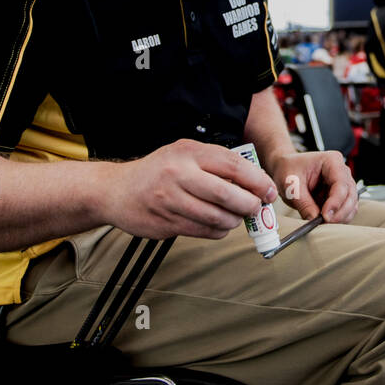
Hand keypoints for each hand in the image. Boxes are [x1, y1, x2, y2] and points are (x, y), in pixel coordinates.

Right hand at [102, 139, 277, 239]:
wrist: (115, 190)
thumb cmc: (158, 171)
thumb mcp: (184, 154)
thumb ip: (216, 163)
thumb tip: (256, 182)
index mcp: (188, 153)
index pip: (233, 166)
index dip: (257, 181)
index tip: (269, 191)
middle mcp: (178, 174)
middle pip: (228, 194)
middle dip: (250, 205)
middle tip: (256, 208)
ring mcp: (170, 200)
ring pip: (217, 217)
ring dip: (234, 221)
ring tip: (236, 217)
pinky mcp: (165, 223)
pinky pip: (203, 231)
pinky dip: (217, 231)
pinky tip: (218, 225)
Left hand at [269, 150, 358, 223]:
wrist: (283, 170)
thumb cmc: (288, 169)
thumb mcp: (291, 185)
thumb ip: (303, 203)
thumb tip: (314, 219)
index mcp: (332, 161)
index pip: (341, 183)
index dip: (336, 202)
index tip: (325, 216)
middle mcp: (341, 172)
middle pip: (350, 195)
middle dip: (340, 212)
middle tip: (325, 222)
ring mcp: (342, 185)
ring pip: (351, 205)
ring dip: (340, 217)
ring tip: (323, 223)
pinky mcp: (338, 197)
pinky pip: (345, 211)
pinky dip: (337, 219)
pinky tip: (324, 221)